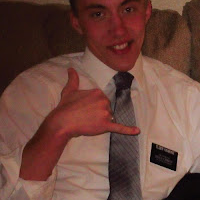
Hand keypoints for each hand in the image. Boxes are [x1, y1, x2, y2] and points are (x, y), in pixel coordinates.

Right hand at [19, 68, 138, 180]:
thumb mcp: (69, 90)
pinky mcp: (106, 125)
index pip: (102, 100)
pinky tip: (137, 131)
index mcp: (98, 92)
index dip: (94, 106)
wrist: (63, 122)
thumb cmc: (65, 107)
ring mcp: (106, 113)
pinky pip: (119, 128)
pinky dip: (128, 130)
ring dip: (102, 121)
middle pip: (107, 108)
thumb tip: (70, 69)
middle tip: (85, 116)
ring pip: (109, 118)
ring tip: (89, 122)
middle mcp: (104, 101)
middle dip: (99, 113)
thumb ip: (73, 79)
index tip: (85, 109)